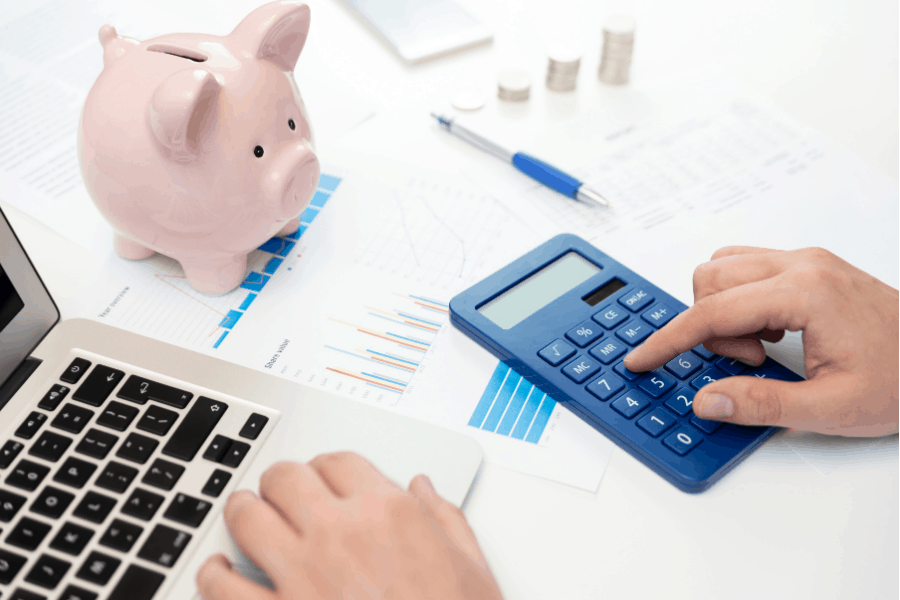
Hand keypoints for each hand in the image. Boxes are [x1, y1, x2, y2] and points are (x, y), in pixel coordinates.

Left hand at [196, 452, 501, 599]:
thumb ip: (446, 519)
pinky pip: (221, 586)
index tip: (322, 478)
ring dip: (244, 513)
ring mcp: (303, 576)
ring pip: (247, 516)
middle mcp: (341, 534)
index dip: (325, 467)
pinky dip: (213, 575)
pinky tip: (219, 572)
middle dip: (281, 483)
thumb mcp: (472, 570)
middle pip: (286, 477)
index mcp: (389, 514)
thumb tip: (425, 489)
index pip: (338, 461)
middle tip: (282, 496)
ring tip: (247, 519)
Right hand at [624, 246, 898, 435]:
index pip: (711, 312)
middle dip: (708, 326)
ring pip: (724, 267)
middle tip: (744, 363)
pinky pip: (746, 269)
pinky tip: (767, 331)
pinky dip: (740, 300)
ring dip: (722, 309)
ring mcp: (805, 261)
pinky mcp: (809, 266)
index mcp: (805, 293)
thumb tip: (706, 399)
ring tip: (758, 348)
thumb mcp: (833, 408)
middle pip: (711, 279)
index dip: (669, 340)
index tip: (643, 358)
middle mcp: (801, 265)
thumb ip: (762, 404)